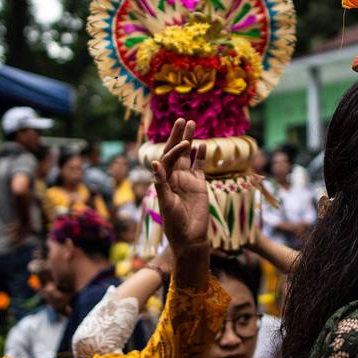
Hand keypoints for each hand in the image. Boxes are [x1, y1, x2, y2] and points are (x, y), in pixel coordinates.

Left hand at [151, 119, 208, 255]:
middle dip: (178, 136)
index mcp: (164, 180)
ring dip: (190, 140)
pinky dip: (201, 156)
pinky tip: (202, 145)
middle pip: (176, 152)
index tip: (183, 143)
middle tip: (182, 119)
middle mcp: (174, 177)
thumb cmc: (174, 223)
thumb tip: (155, 162)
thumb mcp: (166, 203)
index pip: (167, 159)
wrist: (190, 237)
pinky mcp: (199, 185)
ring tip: (192, 123)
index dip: (174, 150)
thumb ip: (161, 183)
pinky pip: (199, 166)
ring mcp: (187, 180)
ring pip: (188, 155)